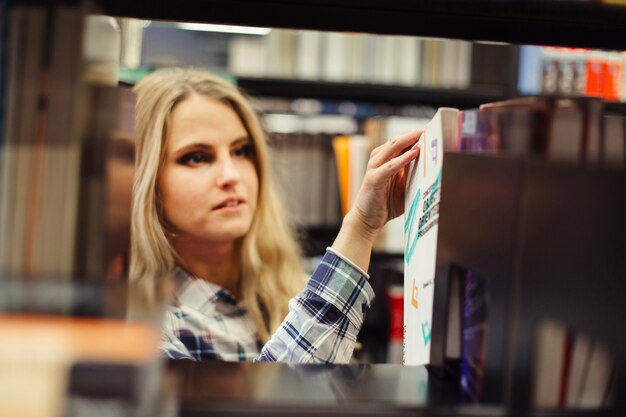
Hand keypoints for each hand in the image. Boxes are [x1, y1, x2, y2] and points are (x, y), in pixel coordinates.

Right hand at [331, 129, 421, 271]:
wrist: (367, 220)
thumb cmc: (385, 204)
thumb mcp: (403, 186)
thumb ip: (411, 173)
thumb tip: (427, 161)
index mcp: (385, 161)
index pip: (401, 142)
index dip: (414, 135)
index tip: (431, 129)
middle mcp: (378, 161)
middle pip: (397, 141)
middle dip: (413, 133)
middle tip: (429, 127)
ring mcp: (374, 169)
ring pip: (392, 148)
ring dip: (408, 140)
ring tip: (423, 134)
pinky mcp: (374, 179)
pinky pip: (390, 166)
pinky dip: (402, 159)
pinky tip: (414, 152)